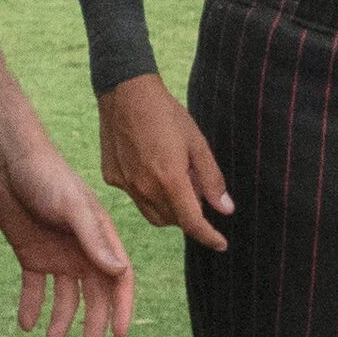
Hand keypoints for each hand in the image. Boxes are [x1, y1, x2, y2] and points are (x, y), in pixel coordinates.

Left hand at [0, 146, 135, 336]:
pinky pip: (34, 288)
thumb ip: (94, 239)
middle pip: (94, 296)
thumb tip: (119, 273)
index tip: (119, 334)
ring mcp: (57, 255)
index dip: (121, 307)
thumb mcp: (72, 208)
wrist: (8, 161)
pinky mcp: (30, 254)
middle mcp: (83, 251)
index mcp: (102, 239)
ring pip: (65, 297)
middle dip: (93, 325)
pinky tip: (27, 325)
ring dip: (61, 321)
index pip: (120, 280)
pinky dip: (32, 306)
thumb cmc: (47, 177)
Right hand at [98, 74, 232, 251]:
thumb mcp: (198, 143)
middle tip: (194, 188)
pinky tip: (149, 167)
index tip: (220, 243)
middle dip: (188, 216)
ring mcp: (125, 183)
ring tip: (173, 178)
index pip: (192, 223)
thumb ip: (212, 179)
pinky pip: (135, 197)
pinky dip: (148, 193)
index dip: (209, 237)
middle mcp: (144, 187)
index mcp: (169, 179)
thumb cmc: (166, 114)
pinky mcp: (112, 177)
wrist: (125, 92)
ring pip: (152, 214)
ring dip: (168, 209)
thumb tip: (226, 209)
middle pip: (173, 221)